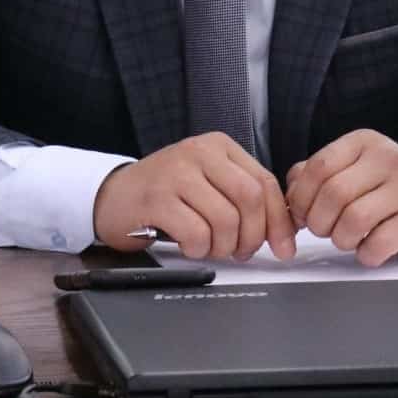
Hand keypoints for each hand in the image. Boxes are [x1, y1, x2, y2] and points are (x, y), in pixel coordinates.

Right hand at [92, 132, 296, 260]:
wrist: (114, 196)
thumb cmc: (166, 193)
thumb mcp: (209, 182)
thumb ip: (242, 197)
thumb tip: (284, 229)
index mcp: (219, 146)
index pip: (265, 181)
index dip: (279, 220)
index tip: (283, 247)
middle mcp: (199, 152)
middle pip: (250, 198)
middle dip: (253, 235)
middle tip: (242, 251)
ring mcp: (176, 172)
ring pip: (225, 219)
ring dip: (224, 246)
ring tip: (211, 248)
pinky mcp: (156, 198)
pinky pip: (196, 232)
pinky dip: (199, 249)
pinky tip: (189, 245)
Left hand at [285, 129, 397, 264]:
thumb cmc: (390, 188)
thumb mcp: (355, 169)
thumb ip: (318, 174)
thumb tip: (289, 191)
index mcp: (364, 143)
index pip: (318, 167)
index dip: (301, 197)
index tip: (301, 214)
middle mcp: (387, 159)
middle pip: (333, 194)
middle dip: (319, 221)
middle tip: (323, 231)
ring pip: (353, 220)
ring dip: (340, 239)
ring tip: (347, 239)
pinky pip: (377, 243)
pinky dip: (365, 254)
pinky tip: (370, 248)